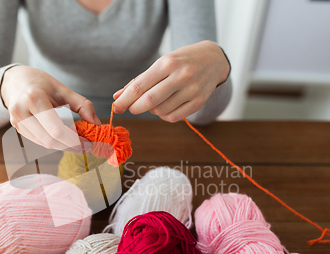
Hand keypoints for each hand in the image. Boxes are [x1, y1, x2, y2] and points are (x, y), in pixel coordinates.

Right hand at [0, 65, 100, 149]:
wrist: (16, 81)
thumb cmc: (42, 84)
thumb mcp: (64, 90)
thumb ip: (82, 106)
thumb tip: (97, 124)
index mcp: (34, 98)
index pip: (56, 129)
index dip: (74, 140)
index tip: (89, 143)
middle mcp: (22, 111)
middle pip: (50, 140)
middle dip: (70, 146)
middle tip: (86, 146)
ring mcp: (17, 121)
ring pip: (44, 143)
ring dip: (62, 146)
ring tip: (77, 143)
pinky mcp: (17, 128)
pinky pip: (38, 141)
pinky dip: (53, 142)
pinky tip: (63, 138)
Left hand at [113, 40, 229, 122]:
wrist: (214, 59)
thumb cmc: (181, 61)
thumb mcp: (161, 63)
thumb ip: (139, 80)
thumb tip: (117, 97)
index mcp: (167, 63)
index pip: (140, 85)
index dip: (125, 99)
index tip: (116, 107)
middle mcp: (181, 75)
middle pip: (150, 101)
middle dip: (135, 108)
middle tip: (131, 108)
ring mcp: (192, 90)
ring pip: (161, 111)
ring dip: (151, 110)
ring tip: (154, 102)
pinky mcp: (199, 102)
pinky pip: (173, 117)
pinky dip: (164, 115)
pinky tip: (165, 107)